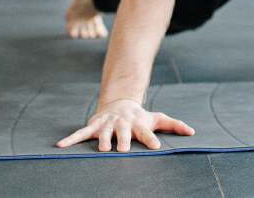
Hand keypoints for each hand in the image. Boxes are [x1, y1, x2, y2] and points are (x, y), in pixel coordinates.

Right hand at [55, 98, 194, 151]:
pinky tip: (60, 147)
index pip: (146, 132)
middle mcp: (122, 124)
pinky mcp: (93, 125)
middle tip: (122, 150)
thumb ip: (174, 125)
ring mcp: (107, 124)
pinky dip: (70, 139)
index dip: (150, 139)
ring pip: (103, 133)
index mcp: (138, 124)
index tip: (155, 147)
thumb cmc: (140, 117)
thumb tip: (192, 132)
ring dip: (102, 140)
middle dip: (122, 140)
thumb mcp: (156, 118)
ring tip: (102, 149)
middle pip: (123, 133)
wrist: (119, 103)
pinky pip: (80, 133)